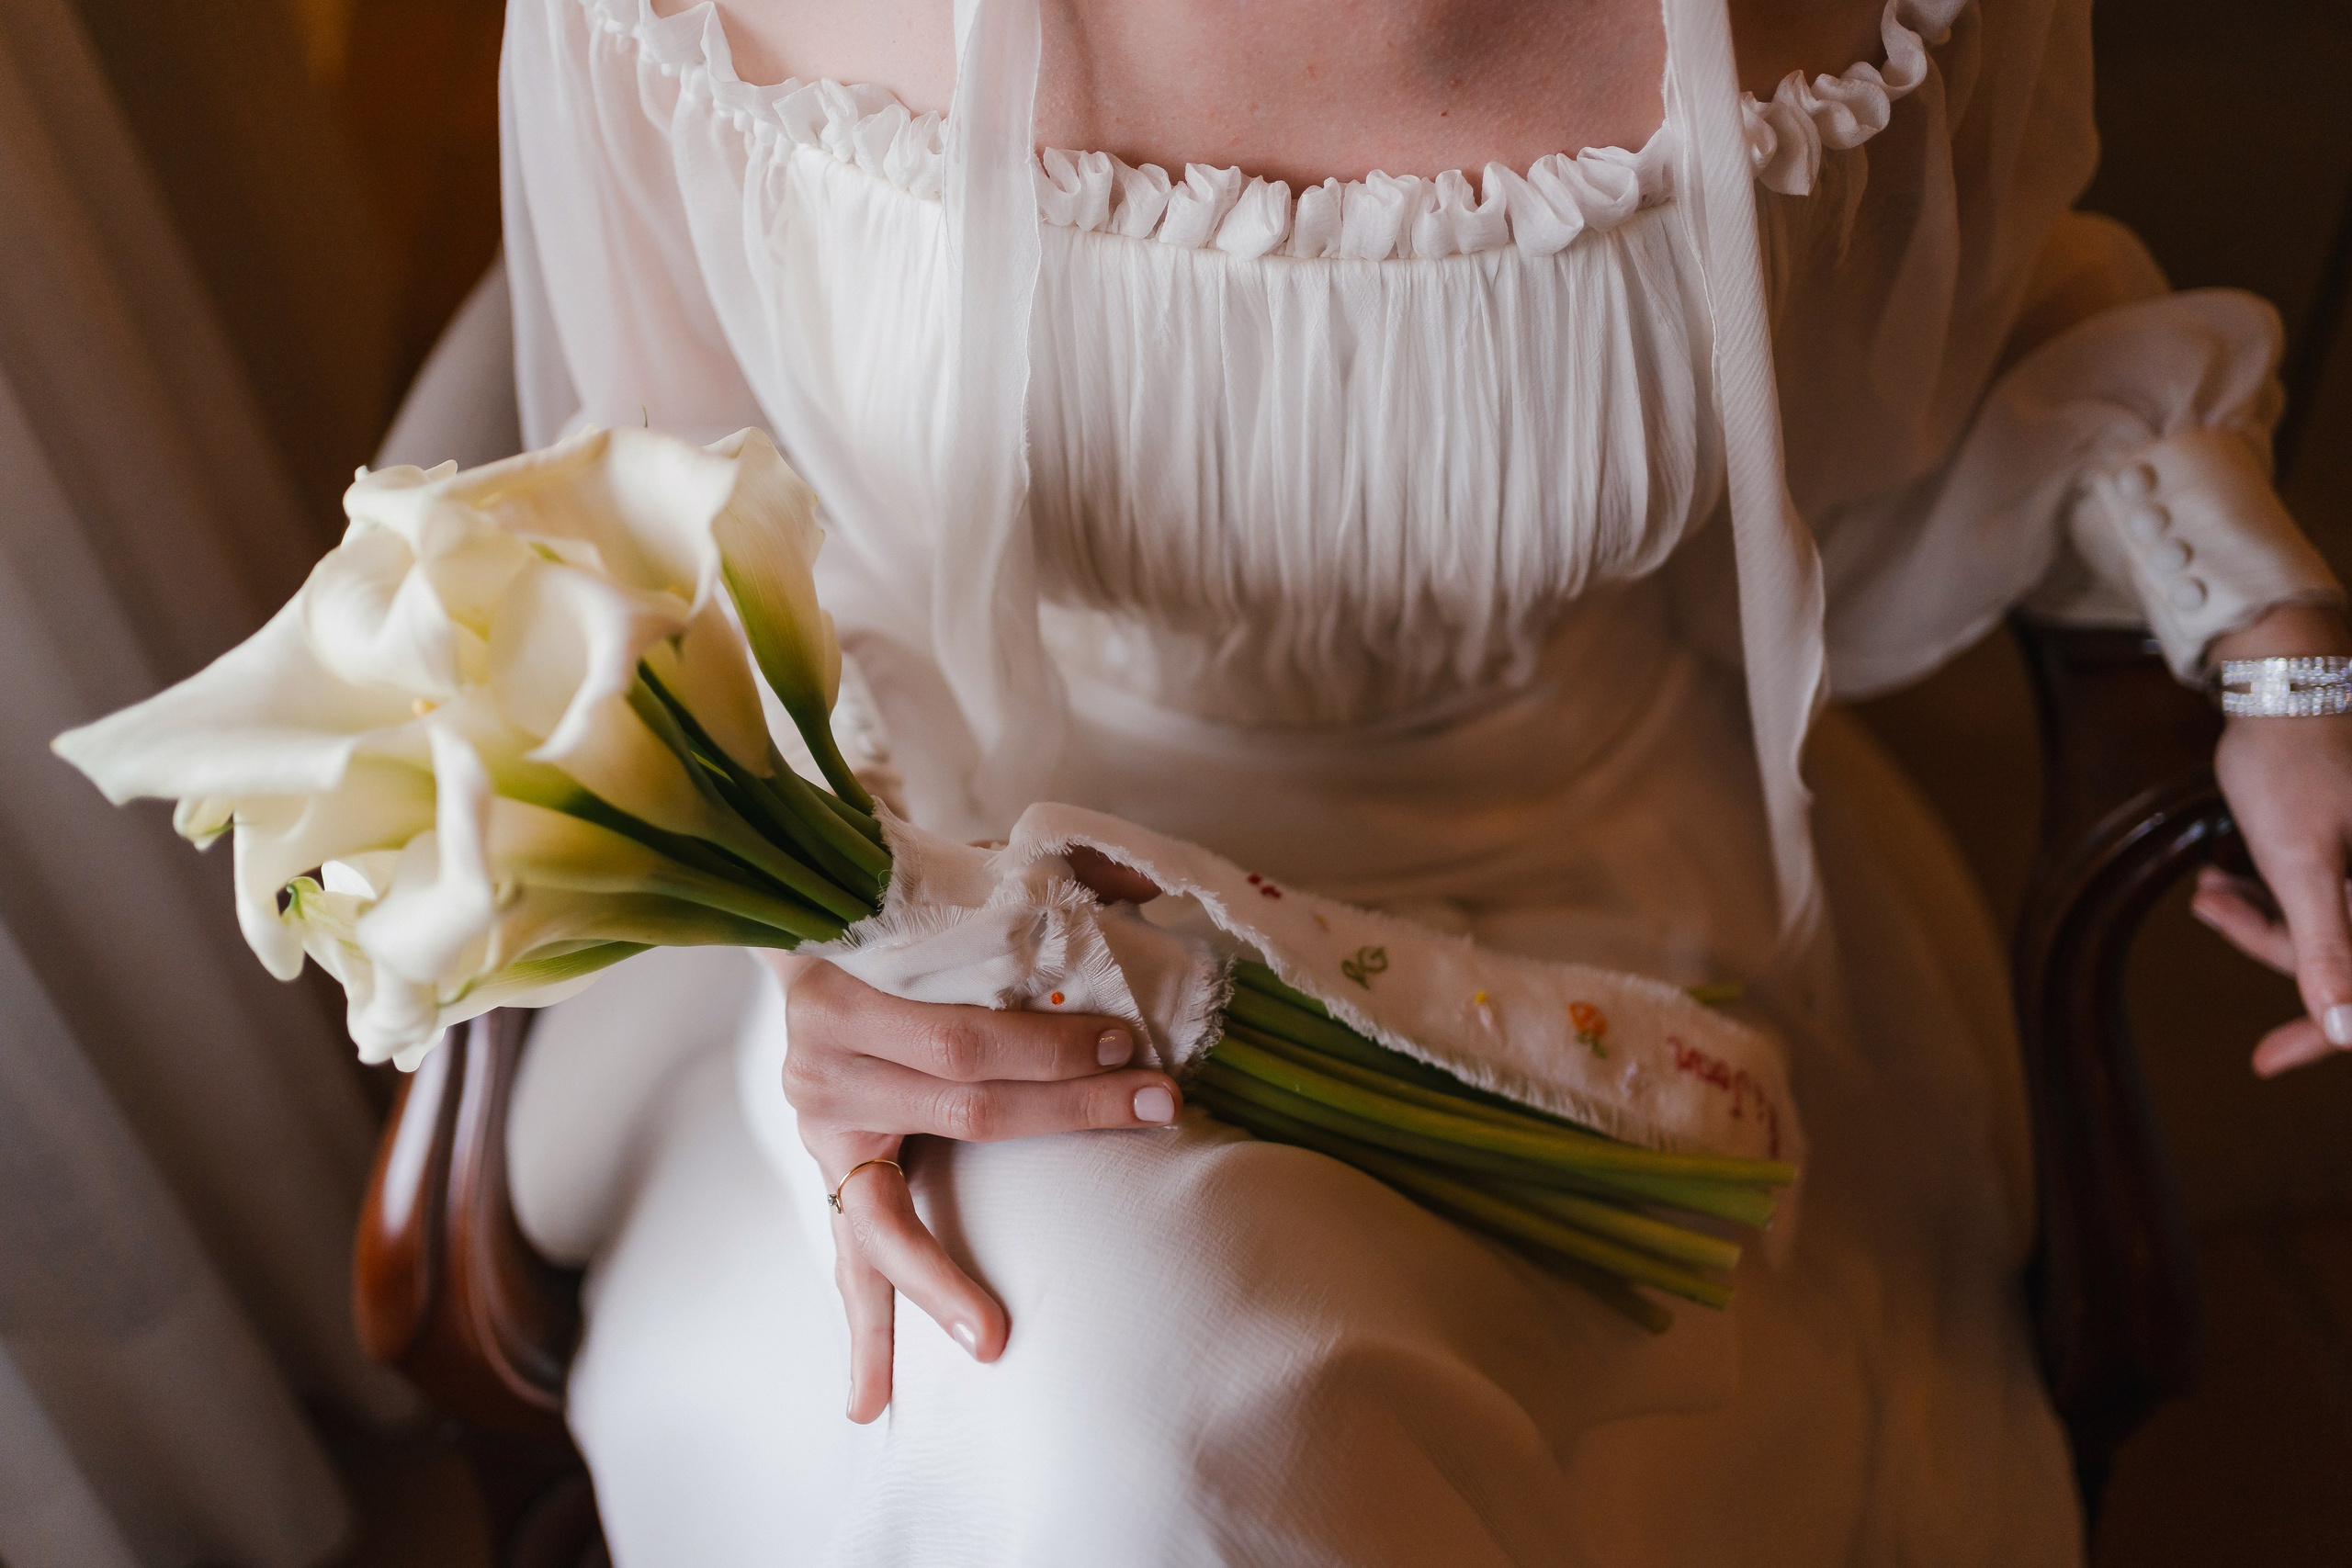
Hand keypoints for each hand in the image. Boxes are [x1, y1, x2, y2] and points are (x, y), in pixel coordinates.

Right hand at [768, 848, 1174, 1421]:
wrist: (782, 917)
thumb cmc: (881, 903)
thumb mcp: (938, 877)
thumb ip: (1032, 879)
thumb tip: (1149, 882)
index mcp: (839, 997)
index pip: (963, 1042)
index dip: (1052, 1050)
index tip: (1134, 1052)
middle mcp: (819, 1070)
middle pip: (959, 1113)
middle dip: (1068, 1116)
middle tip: (1157, 1114)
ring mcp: (818, 1131)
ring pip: (882, 1219)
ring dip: (942, 1280)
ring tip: (992, 1339)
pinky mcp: (828, 1173)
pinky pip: (846, 1260)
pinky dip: (863, 1331)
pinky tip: (872, 1402)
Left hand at [2196, 603, 2351, 1076]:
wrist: (2288, 680)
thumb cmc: (2296, 765)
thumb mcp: (2304, 865)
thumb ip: (2329, 947)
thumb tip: (2349, 1033)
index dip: (2321, 1033)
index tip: (2265, 1062)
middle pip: (2342, 954)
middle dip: (2270, 940)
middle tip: (2209, 902)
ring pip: (2326, 924)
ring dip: (2262, 915)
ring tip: (2208, 886)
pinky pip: (2321, 893)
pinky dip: (2271, 892)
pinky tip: (2221, 877)